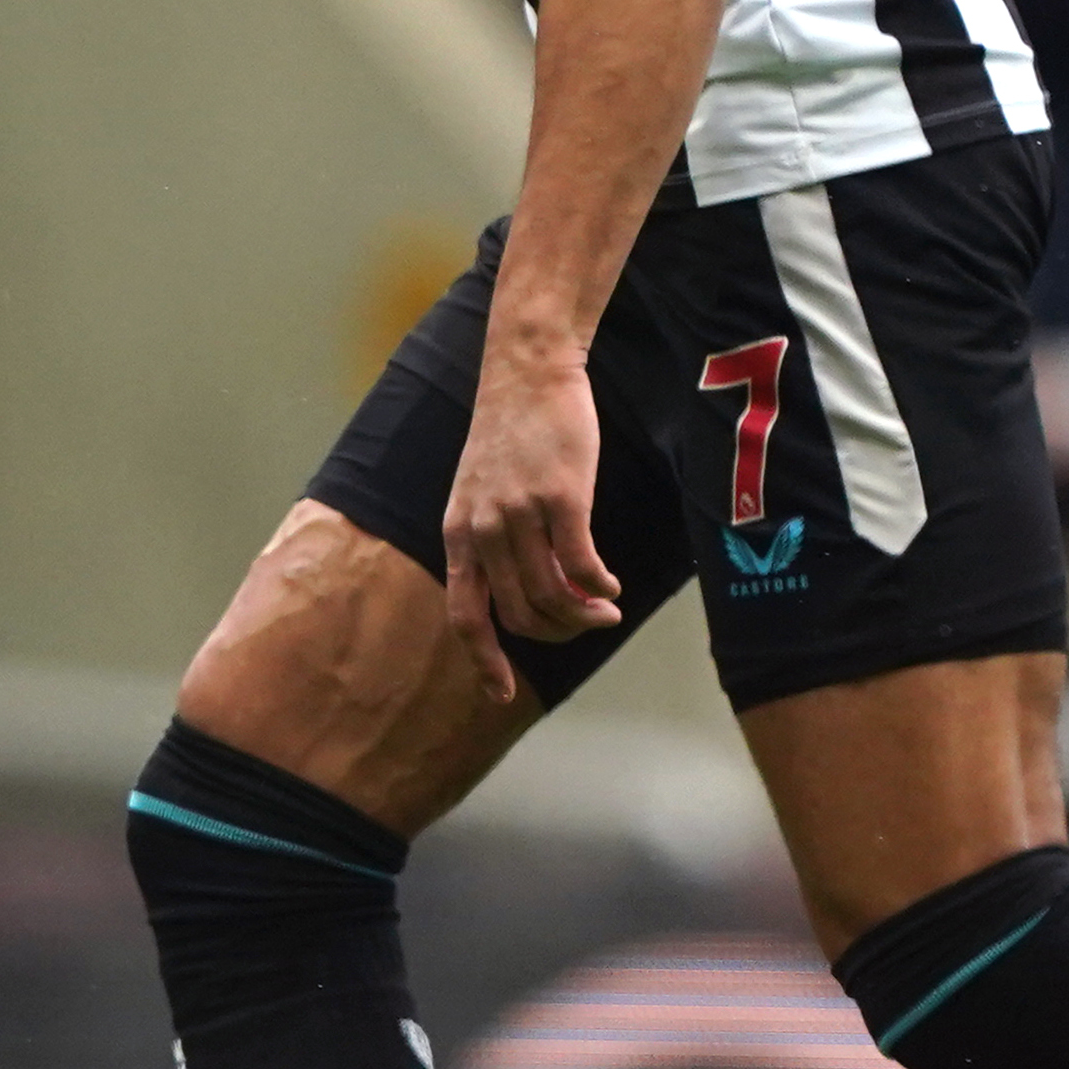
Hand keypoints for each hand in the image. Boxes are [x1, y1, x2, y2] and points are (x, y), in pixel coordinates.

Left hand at [439, 348, 619, 702]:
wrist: (527, 373)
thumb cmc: (511, 434)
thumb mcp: (480, 492)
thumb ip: (491, 540)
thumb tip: (524, 593)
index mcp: (457, 534)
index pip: (464, 615)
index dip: (484, 661)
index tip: (502, 695)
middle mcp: (482, 530)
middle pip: (520, 615)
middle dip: (557, 634)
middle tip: (588, 625)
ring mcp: (519, 514)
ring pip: (552, 596)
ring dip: (584, 615)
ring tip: (606, 610)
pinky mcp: (560, 497)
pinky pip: (581, 564)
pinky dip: (599, 586)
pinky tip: (611, 587)